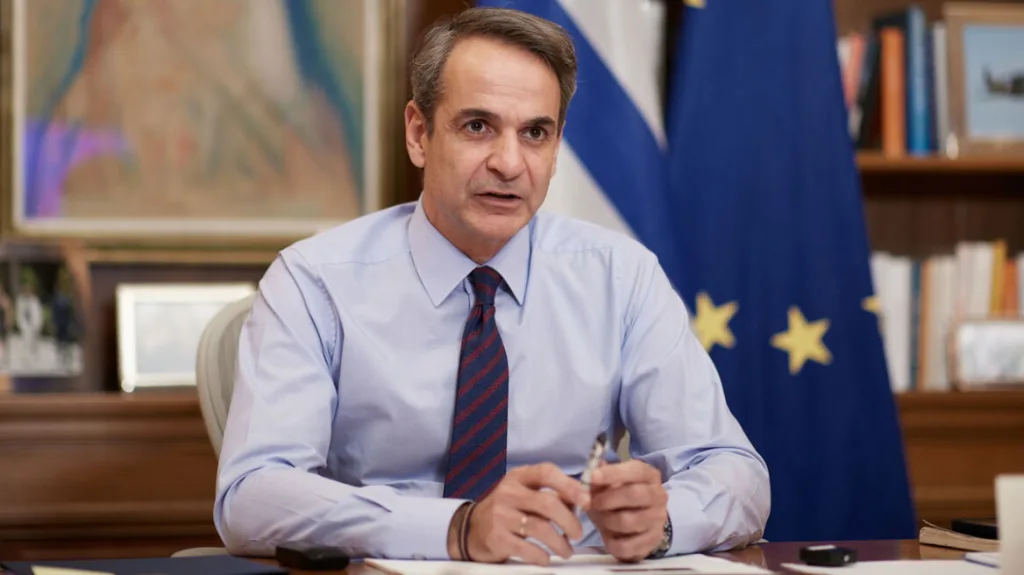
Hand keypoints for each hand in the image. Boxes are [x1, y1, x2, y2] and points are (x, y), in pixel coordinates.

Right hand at [447, 463, 588, 564]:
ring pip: (540, 528)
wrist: (472, 529)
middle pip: (547, 504)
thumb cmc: (507, 509)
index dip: (569, 485)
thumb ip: (550, 495)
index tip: (586, 500)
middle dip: (569, 521)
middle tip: (578, 533)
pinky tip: (546, 558)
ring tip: (566, 551)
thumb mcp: (524, 494)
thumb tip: (582, 501)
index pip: (546, 472)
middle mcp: (508, 492)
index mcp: (519, 477)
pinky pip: (527, 548)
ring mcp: (501, 515)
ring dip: (559, 543)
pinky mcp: (497, 537)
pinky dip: (542, 556)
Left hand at [587, 460, 667, 561]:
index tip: (592, 477)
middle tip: (592, 503)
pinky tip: (608, 536)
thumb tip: (591, 471)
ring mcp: (658, 519)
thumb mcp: (608, 484)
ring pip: (628, 521)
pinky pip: (626, 545)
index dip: (613, 473)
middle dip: (607, 499)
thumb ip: (599, 478)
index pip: (636, 470)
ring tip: (602, 519)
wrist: (635, 523)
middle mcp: (659, 496)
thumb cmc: (618, 498)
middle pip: (634, 494)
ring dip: (607, 521)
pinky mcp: (653, 541)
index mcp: (649, 476)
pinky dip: (611, 542)